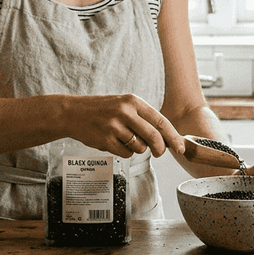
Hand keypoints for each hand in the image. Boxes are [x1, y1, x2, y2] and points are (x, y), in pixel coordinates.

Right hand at [62, 94, 185, 158]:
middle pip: (154, 137)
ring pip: (140, 147)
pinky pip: (126, 153)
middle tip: (159, 153)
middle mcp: (125, 112)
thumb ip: (143, 118)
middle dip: (160, 149)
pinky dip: (124, 152)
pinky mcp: (105, 140)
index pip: (160, 121)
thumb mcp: (123, 105)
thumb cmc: (102, 110)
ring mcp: (114, 126)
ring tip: (124, 139)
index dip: (173, 136)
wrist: (72, 113)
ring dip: (137, 148)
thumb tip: (166, 138)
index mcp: (133, 101)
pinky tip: (114, 142)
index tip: (180, 147)